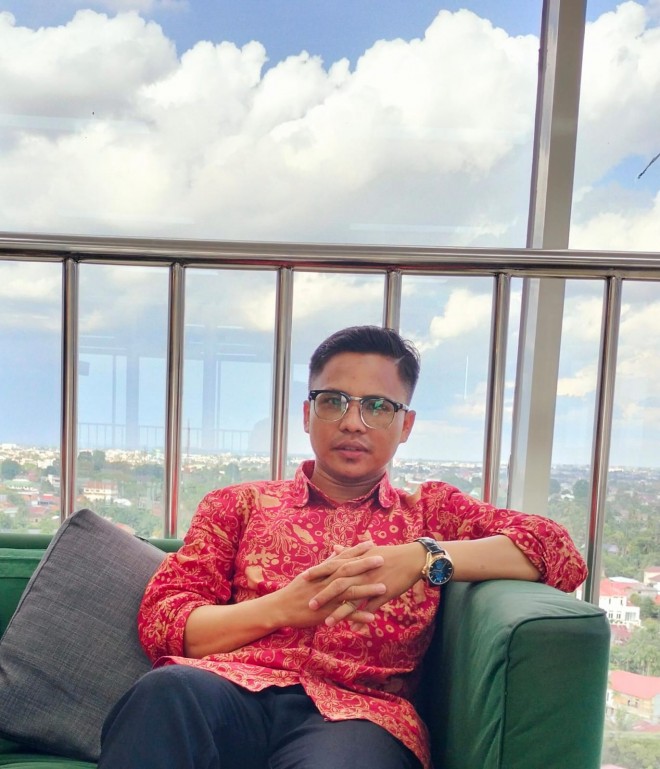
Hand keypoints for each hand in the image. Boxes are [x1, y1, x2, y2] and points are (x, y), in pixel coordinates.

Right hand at [276, 540, 387, 627]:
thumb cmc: (296, 589)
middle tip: (382, 559)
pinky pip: (344, 615)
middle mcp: (325, 582)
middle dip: (365, 564)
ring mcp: (326, 597)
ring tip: (383, 588)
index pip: (342, 557)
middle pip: (347, 571)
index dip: (357, 550)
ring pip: (348, 592)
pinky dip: (358, 616)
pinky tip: (372, 617)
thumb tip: (336, 551)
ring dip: (367, 590)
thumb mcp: (311, 573)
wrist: (280, 607)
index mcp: (323, 571)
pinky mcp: (325, 613)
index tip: (372, 543)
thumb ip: (325, 563)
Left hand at [306, 541, 425, 626]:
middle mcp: (361, 572)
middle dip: (323, 595)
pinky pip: (370, 608)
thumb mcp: (367, 550)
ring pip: (352, 599)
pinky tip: (354, 629)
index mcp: (356, 560)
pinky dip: (362, 618)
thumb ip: (349, 552)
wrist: (411, 559)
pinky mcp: (383, 594)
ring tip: (326, 623)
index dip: (317, 572)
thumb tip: (334, 548)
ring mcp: (372, 583)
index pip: (332, 566)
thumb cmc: (389, 554)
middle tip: (309, 605)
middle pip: (338, 584)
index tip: (303, 578)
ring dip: (339, 612)